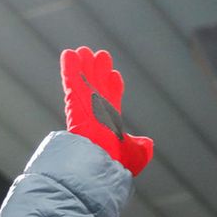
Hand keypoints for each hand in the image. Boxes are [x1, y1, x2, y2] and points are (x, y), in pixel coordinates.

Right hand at [60, 47, 152, 175]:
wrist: (99, 165)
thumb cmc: (115, 165)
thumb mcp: (135, 155)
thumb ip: (141, 147)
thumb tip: (147, 143)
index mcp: (111, 123)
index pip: (113, 100)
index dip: (114, 87)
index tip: (115, 75)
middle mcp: (97, 113)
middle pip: (97, 86)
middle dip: (98, 71)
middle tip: (101, 56)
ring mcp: (85, 107)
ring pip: (84, 81)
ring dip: (84, 66)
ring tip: (83, 50)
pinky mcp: (74, 103)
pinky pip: (71, 82)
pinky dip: (70, 69)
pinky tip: (69, 54)